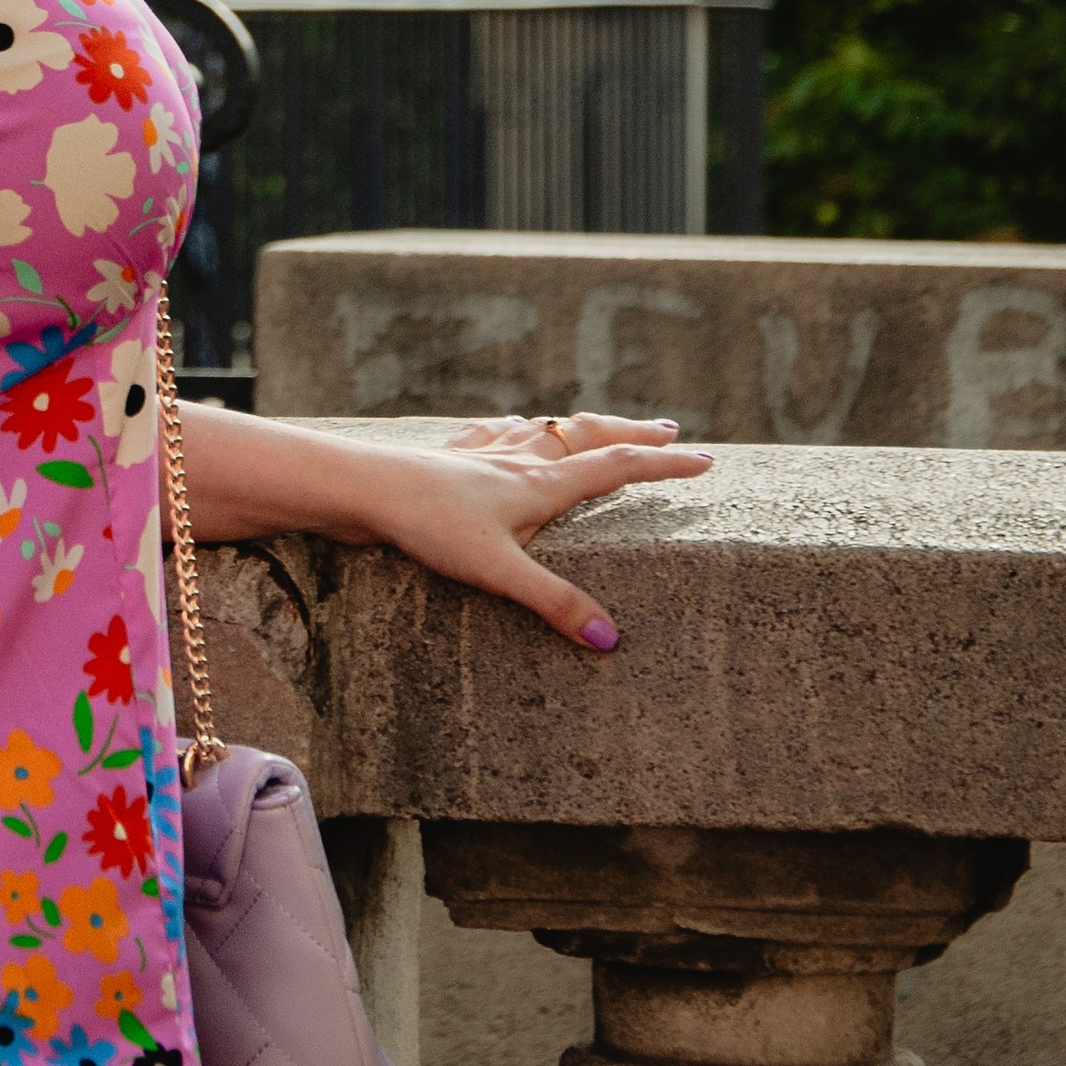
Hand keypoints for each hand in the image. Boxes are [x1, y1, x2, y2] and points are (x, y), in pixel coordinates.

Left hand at [337, 413, 708, 649]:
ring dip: (577, 429)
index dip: (663, 467)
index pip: (616, 468)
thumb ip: (554, 603)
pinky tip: (507, 427)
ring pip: (543, 432)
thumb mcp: (499, 571)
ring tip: (594, 426)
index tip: (705, 461)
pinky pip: (491, 437)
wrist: (360, 487)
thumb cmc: (429, 525)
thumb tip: (611, 639)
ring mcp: (481, 457)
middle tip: (668, 430)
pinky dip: (512, 430)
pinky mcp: (447, 461)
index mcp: (540, 484)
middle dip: (631, 435)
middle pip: (587, 437)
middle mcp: (518, 462)